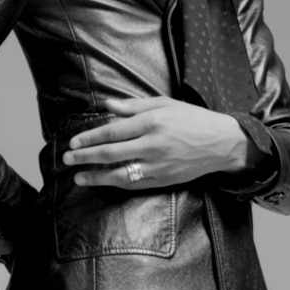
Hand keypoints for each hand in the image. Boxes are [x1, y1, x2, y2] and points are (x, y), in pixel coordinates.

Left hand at [62, 97, 248, 190]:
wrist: (221, 143)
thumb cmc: (192, 119)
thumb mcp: (164, 104)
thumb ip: (133, 106)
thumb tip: (106, 106)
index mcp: (152, 122)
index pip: (112, 132)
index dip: (90, 137)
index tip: (74, 142)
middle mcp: (153, 145)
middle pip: (111, 154)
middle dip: (85, 157)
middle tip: (67, 159)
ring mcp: (158, 166)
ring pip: (120, 175)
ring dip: (96, 178)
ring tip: (79, 178)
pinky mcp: (164, 180)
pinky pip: (135, 185)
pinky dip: (117, 184)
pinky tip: (104, 182)